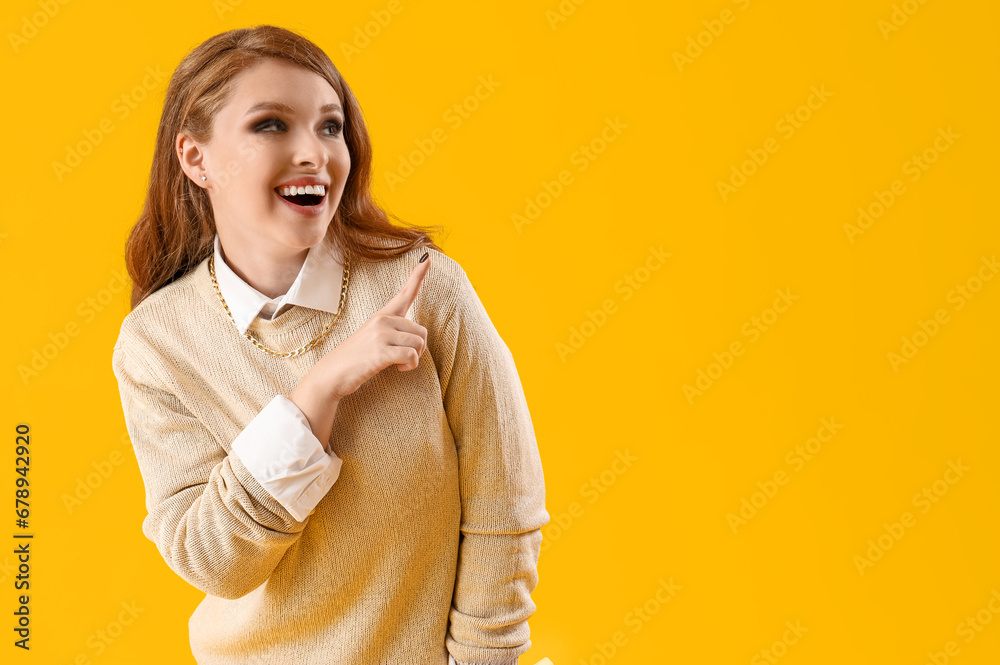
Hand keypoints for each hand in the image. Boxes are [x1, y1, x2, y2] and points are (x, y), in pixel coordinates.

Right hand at [316, 252, 430, 399]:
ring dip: (414, 358)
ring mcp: (381, 335)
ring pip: (419, 343)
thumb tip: (418, 336)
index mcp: (381, 316)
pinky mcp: (381, 352)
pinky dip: (410, 365)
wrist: (331, 375)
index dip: (417, 276)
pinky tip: (399, 369)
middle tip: (404, 359)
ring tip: (399, 364)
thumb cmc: (355, 359)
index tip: (427, 259)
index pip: (404, 294)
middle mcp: (382, 321)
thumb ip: (393, 332)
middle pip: (421, 331)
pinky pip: (411, 355)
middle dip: (419, 348)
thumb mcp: (373, 339)